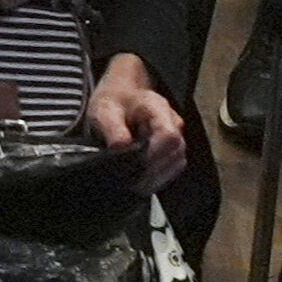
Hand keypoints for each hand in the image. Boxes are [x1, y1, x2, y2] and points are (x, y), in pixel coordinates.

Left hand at [85, 53, 190, 192]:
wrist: (120, 95)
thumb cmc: (113, 102)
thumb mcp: (104, 111)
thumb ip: (113, 129)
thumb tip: (121, 148)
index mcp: (156, 106)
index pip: (168, 134)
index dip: (155, 154)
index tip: (138, 165)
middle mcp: (172, 121)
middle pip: (176, 151)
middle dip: (155, 170)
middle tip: (133, 183)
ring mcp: (175, 134)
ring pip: (177, 161)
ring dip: (159, 177)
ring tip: (136, 185)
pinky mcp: (173, 147)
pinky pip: (174, 166)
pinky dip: (160, 177)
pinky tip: (144, 182)